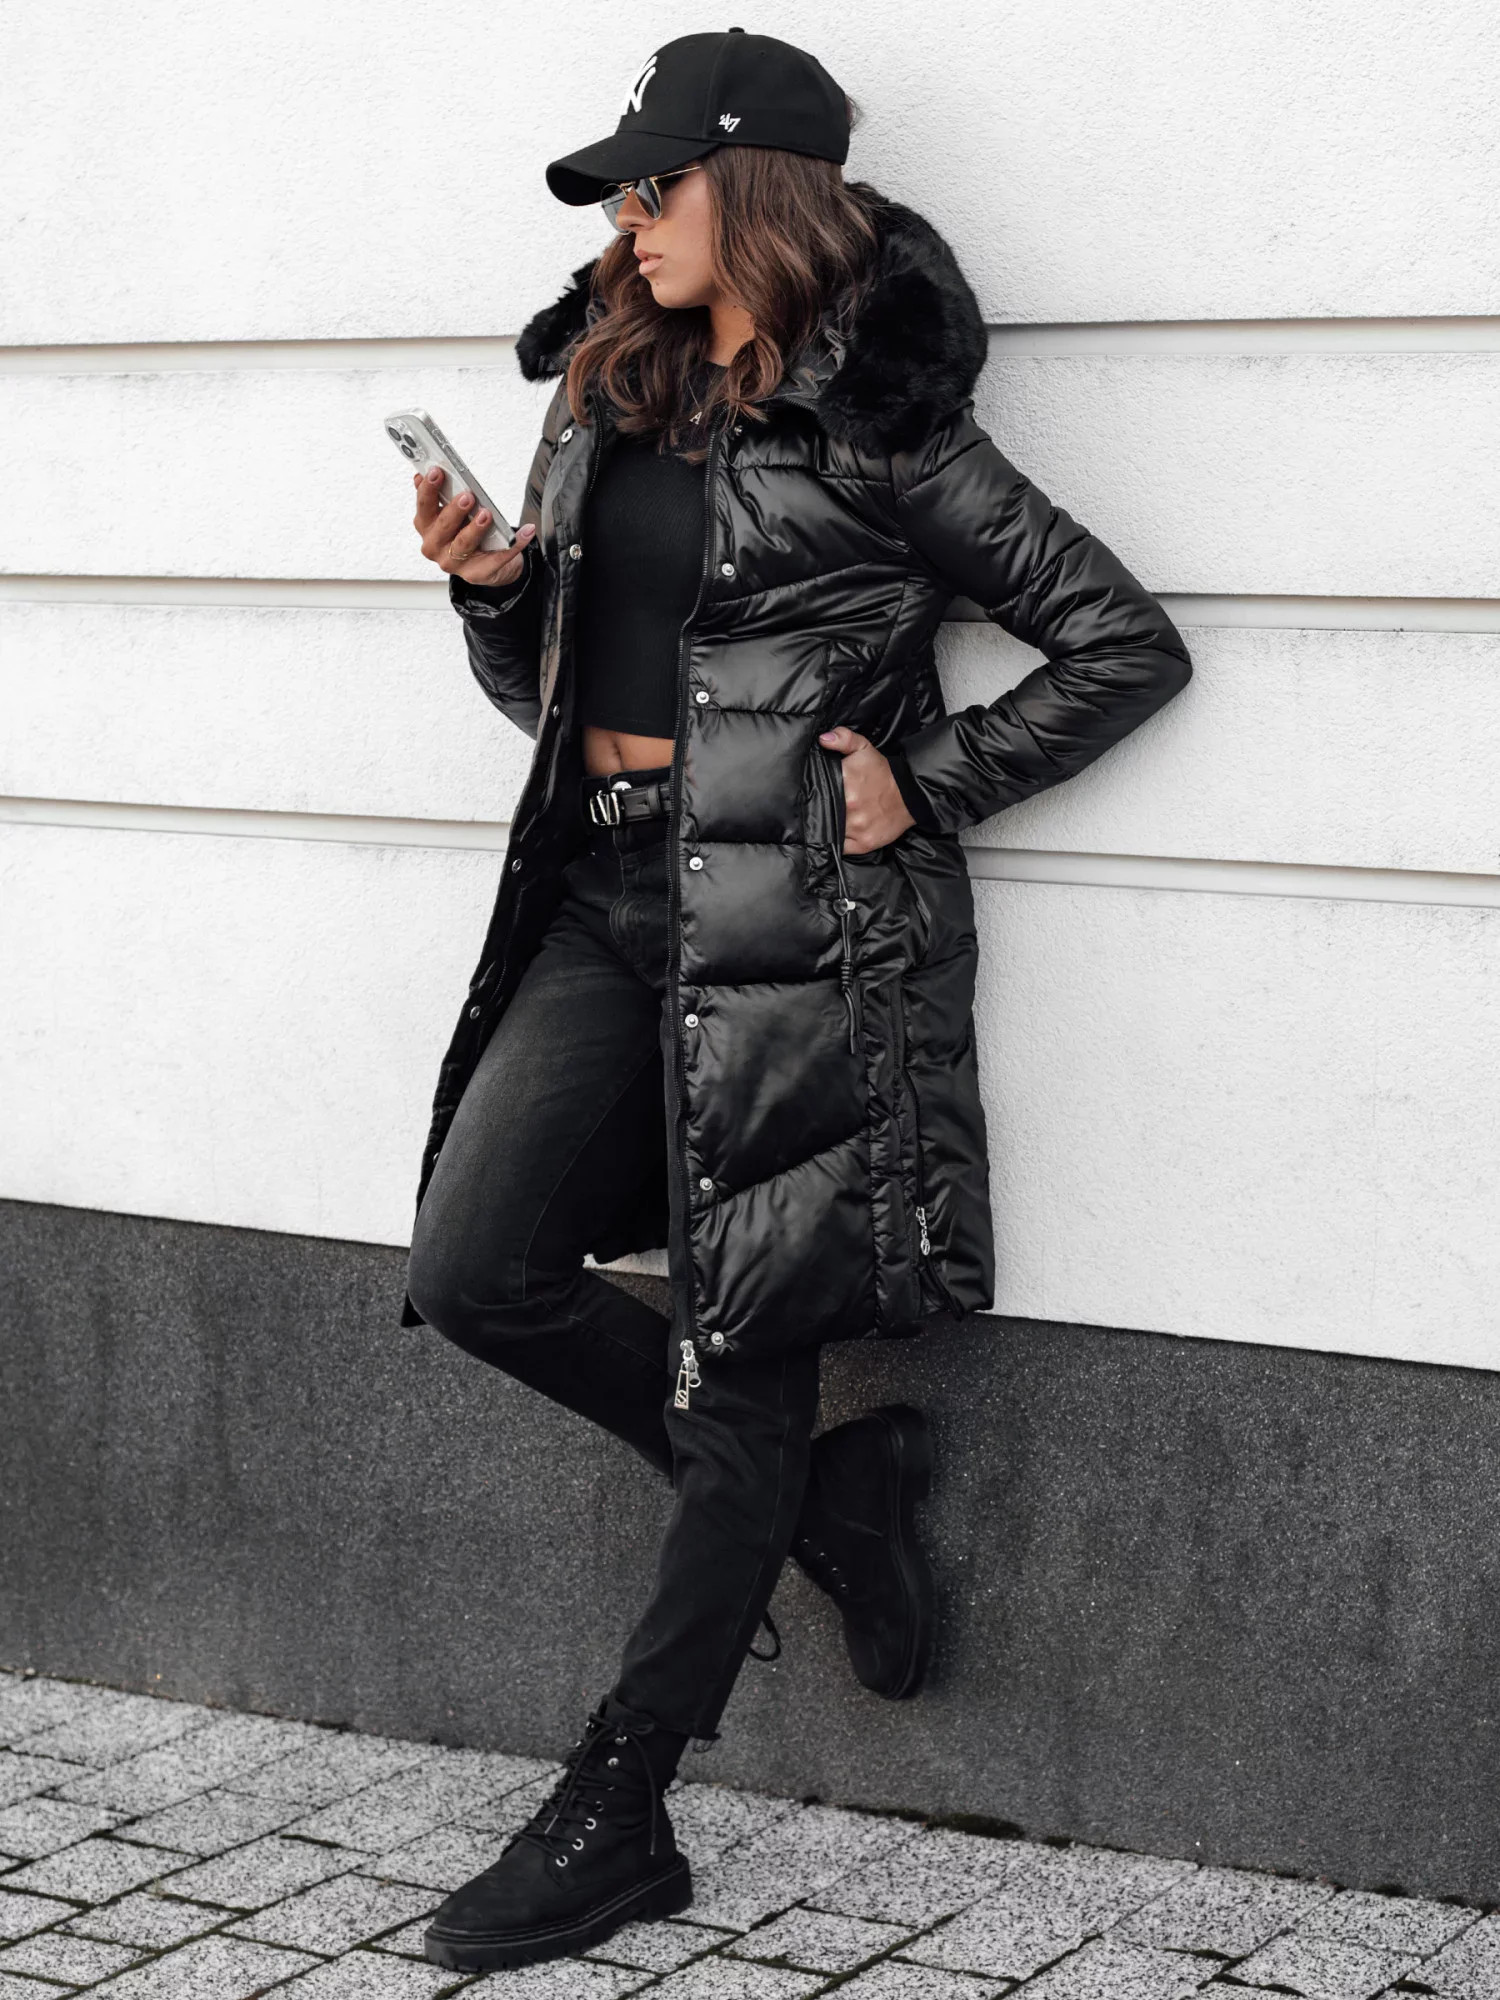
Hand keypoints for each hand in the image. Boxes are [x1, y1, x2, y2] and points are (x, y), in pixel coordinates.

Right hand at [412, 465, 536, 587]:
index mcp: (427, 528)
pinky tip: (526, 531)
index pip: (423, 508)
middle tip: (467, 496)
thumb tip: (424, 474)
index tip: (435, 471)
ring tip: (486, 514)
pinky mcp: (477, 574)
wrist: (487, 562)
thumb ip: (439, 495)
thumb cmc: (466, 530)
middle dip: (454, 510)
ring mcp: (455, 563)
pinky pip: (497, 558)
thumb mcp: (450, 512)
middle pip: (442, 527)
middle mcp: (435, 547)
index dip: (427, 490)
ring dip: (475, 528)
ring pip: (464, 544)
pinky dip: (514, 544)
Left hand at [818, 726, 915, 854]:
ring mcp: (856, 827)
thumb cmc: (883, 772)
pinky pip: (840, 846)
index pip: (817, 788)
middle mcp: (849, 806)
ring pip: (829, 830)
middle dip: (818, 808)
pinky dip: (836, 841)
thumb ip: (843, 739)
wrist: (910, 794)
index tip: (810, 792)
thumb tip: (823, 739)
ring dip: (826, 826)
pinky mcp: (863, 844)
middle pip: (820, 811)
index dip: (811, 791)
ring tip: (827, 819)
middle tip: (820, 806)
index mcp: (845, 780)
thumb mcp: (864, 748)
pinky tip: (837, 833)